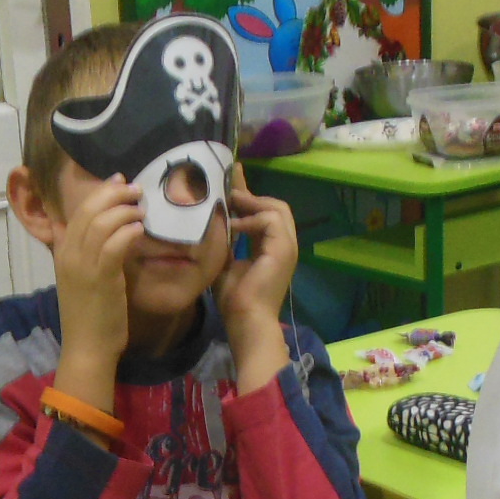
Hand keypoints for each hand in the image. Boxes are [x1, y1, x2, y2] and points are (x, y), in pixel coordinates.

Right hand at [50, 175, 139, 370]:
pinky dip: (128, 232)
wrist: (86, 347)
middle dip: (113, 194)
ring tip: (141, 209)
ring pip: (101, 222)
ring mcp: (83, 266)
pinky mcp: (101, 278)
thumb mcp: (78, 278)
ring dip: (124, 210)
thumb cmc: (88, 316)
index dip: (99, 192)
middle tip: (135, 189)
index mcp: (62, 253)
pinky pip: (114, 244)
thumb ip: (80, 253)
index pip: (78, 211)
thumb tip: (83, 230)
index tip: (118, 182)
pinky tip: (140, 230)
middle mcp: (69, 255)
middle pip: (88, 210)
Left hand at [218, 182, 297, 393]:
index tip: (230, 179)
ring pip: (276, 207)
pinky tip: (234, 226)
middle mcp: (283, 243)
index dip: (248, 196)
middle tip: (228, 186)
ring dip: (252, 203)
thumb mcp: (224, 263)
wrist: (246, 320)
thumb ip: (224, 242)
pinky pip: (271, 219)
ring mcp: (287, 245)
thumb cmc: (235, 299)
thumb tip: (211, 222)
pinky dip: (252, 218)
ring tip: (230, 203)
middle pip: (275, 205)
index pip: (262, 213)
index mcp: (271, 247)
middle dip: (251, 193)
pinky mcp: (284, 248)